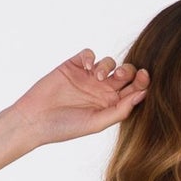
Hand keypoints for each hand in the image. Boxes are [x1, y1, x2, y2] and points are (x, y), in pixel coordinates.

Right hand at [6, 48, 148, 147]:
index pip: (132, 91)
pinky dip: (90, 57)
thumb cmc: (66, 127)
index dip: (141, 83)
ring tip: (98, 77)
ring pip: (108, 62)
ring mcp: (87, 77)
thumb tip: (142, 95)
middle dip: (128, 72)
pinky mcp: (73, 65)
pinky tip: (86, 67)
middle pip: (124, 74)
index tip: (145, 78)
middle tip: (121, 76)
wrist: (36, 119)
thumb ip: (119, 110)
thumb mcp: (96, 122)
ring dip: (108, 66)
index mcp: (111, 105)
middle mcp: (102, 90)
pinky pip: (88, 54)